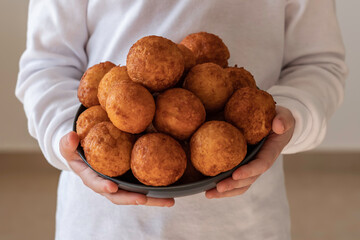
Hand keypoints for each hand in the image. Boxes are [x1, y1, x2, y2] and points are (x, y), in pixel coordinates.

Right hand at [59, 131, 174, 206]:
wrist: (86, 152)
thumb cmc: (76, 150)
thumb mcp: (67, 145)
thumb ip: (67, 143)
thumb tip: (71, 135)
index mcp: (92, 178)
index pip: (97, 184)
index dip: (104, 187)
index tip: (112, 188)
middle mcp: (108, 185)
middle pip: (121, 196)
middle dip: (134, 199)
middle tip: (146, 199)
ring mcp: (121, 183)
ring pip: (136, 194)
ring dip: (152, 199)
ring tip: (170, 200)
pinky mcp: (131, 177)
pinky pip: (143, 184)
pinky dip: (156, 189)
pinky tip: (171, 189)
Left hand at [205, 106, 294, 198]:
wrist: (275, 124)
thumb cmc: (278, 118)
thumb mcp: (284, 115)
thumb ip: (283, 120)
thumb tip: (278, 125)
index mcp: (270, 151)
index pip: (261, 164)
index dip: (249, 171)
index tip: (236, 174)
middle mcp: (260, 162)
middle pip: (248, 179)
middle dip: (233, 185)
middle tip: (218, 187)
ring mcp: (251, 166)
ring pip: (240, 184)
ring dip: (225, 191)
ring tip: (209, 194)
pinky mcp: (242, 165)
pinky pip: (233, 179)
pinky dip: (222, 186)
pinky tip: (207, 188)